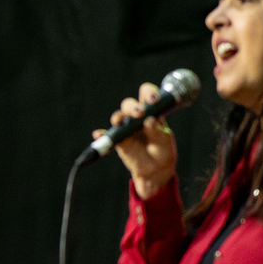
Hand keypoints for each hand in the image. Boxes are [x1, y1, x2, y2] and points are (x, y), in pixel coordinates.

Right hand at [92, 82, 177, 198]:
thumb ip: (156, 131)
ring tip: (119, 121)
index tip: (153, 101)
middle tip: (139, 113)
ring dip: (118, 117)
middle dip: (133, 107)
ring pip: (118, 117)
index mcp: (151, 111)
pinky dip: (101, 135)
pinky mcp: (119, 141)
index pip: (146, 95)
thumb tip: (149, 121)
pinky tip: (98, 134)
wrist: (155, 169)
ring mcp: (126, 128)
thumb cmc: (162, 150)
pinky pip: (108, 136)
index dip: (148, 93)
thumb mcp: (163, 140)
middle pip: (129, 104)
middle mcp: (136, 117)